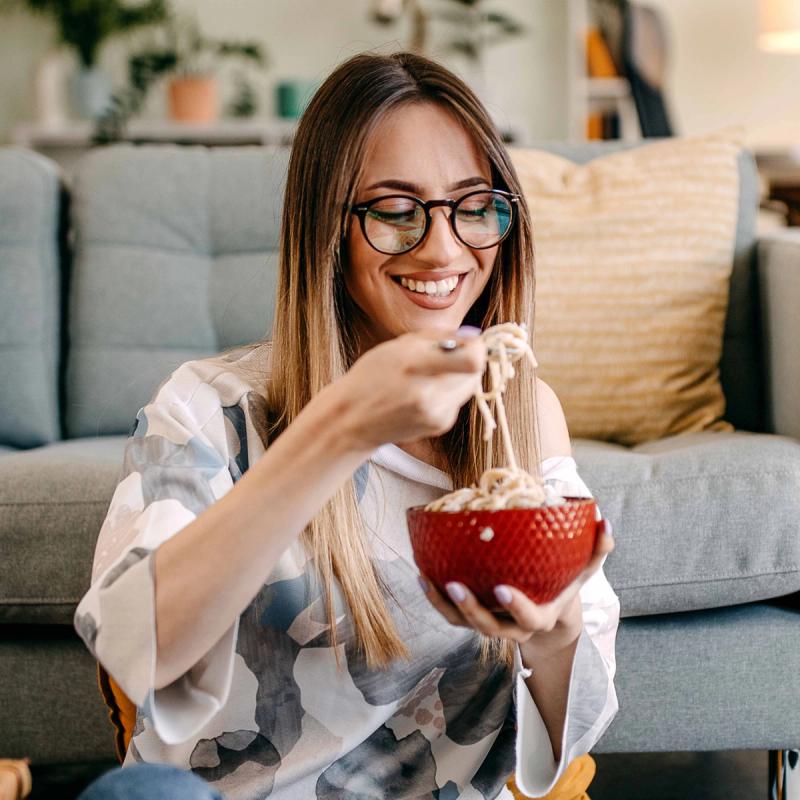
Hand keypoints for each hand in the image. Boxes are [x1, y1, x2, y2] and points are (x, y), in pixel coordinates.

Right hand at [330, 328, 486, 450]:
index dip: (476, 347)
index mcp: (414, 366)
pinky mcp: (440, 425)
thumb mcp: (400, 344)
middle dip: (468, 359)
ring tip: (431, 375)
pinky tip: (425, 392)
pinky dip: (448, 392)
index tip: (466, 342)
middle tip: (447, 356)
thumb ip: (440, 337)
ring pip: (470, 385)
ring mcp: (436, 414)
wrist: (352, 418)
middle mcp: (428, 394)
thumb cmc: (373, 374)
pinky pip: (458, 400)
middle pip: (476, 371)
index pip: (473, 360)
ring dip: (459, 376)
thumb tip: (475, 336)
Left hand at [418, 518, 613, 651]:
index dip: (516, 607)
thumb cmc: (564, 582)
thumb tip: (604, 520)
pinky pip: (450, 614)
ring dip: (443, 604)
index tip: (502, 589)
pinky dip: (434, 598)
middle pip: (489, 627)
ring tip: (427, 579)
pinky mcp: (471, 619)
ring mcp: (490, 624)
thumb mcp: (584, 568)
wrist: (547, 612)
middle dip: (470, 609)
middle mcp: (512, 628)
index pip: (529, 619)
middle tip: (453, 584)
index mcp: (540, 617)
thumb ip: (597, 548)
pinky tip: (421, 573)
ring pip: (463, 624)